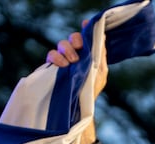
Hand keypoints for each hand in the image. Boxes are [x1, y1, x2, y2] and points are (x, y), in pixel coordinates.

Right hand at [46, 21, 107, 143]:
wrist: (78, 108)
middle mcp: (74, 55)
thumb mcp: (100, 73)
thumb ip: (101, 55)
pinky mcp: (52, 67)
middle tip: (79, 47)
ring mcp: (62, 60)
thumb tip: (103, 36)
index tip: (86, 23)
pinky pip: (51, 55)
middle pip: (73, 38)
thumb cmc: (90, 91)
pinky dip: (56, 57)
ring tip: (72, 61)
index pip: (85, 38)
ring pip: (61, 44)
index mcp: (86, 55)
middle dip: (75, 39)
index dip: (86, 29)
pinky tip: (62, 65)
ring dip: (67, 49)